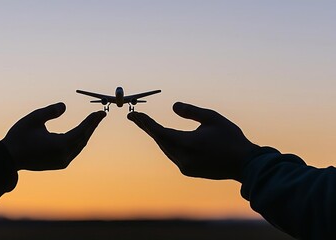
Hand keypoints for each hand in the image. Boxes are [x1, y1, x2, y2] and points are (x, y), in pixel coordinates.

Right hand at [2, 103, 105, 170]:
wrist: (8, 158)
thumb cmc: (19, 137)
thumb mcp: (34, 119)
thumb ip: (50, 111)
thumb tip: (64, 106)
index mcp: (60, 145)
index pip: (81, 131)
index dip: (92, 121)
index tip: (101, 112)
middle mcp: (64, 156)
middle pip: (83, 138)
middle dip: (92, 126)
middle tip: (101, 114)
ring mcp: (62, 162)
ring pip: (79, 145)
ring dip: (86, 133)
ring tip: (93, 121)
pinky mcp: (59, 164)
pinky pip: (74, 150)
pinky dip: (79, 140)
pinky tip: (82, 132)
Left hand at [127, 102, 258, 180]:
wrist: (245, 164)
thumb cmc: (230, 138)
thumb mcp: (212, 118)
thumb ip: (191, 111)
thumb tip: (174, 106)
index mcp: (186, 144)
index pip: (159, 131)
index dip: (145, 122)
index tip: (133, 115)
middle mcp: (182, 157)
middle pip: (160, 140)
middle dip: (148, 128)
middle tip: (135, 117)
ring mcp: (185, 166)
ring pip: (166, 148)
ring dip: (158, 137)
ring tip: (147, 125)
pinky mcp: (189, 171)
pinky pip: (174, 155)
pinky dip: (169, 145)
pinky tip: (166, 138)